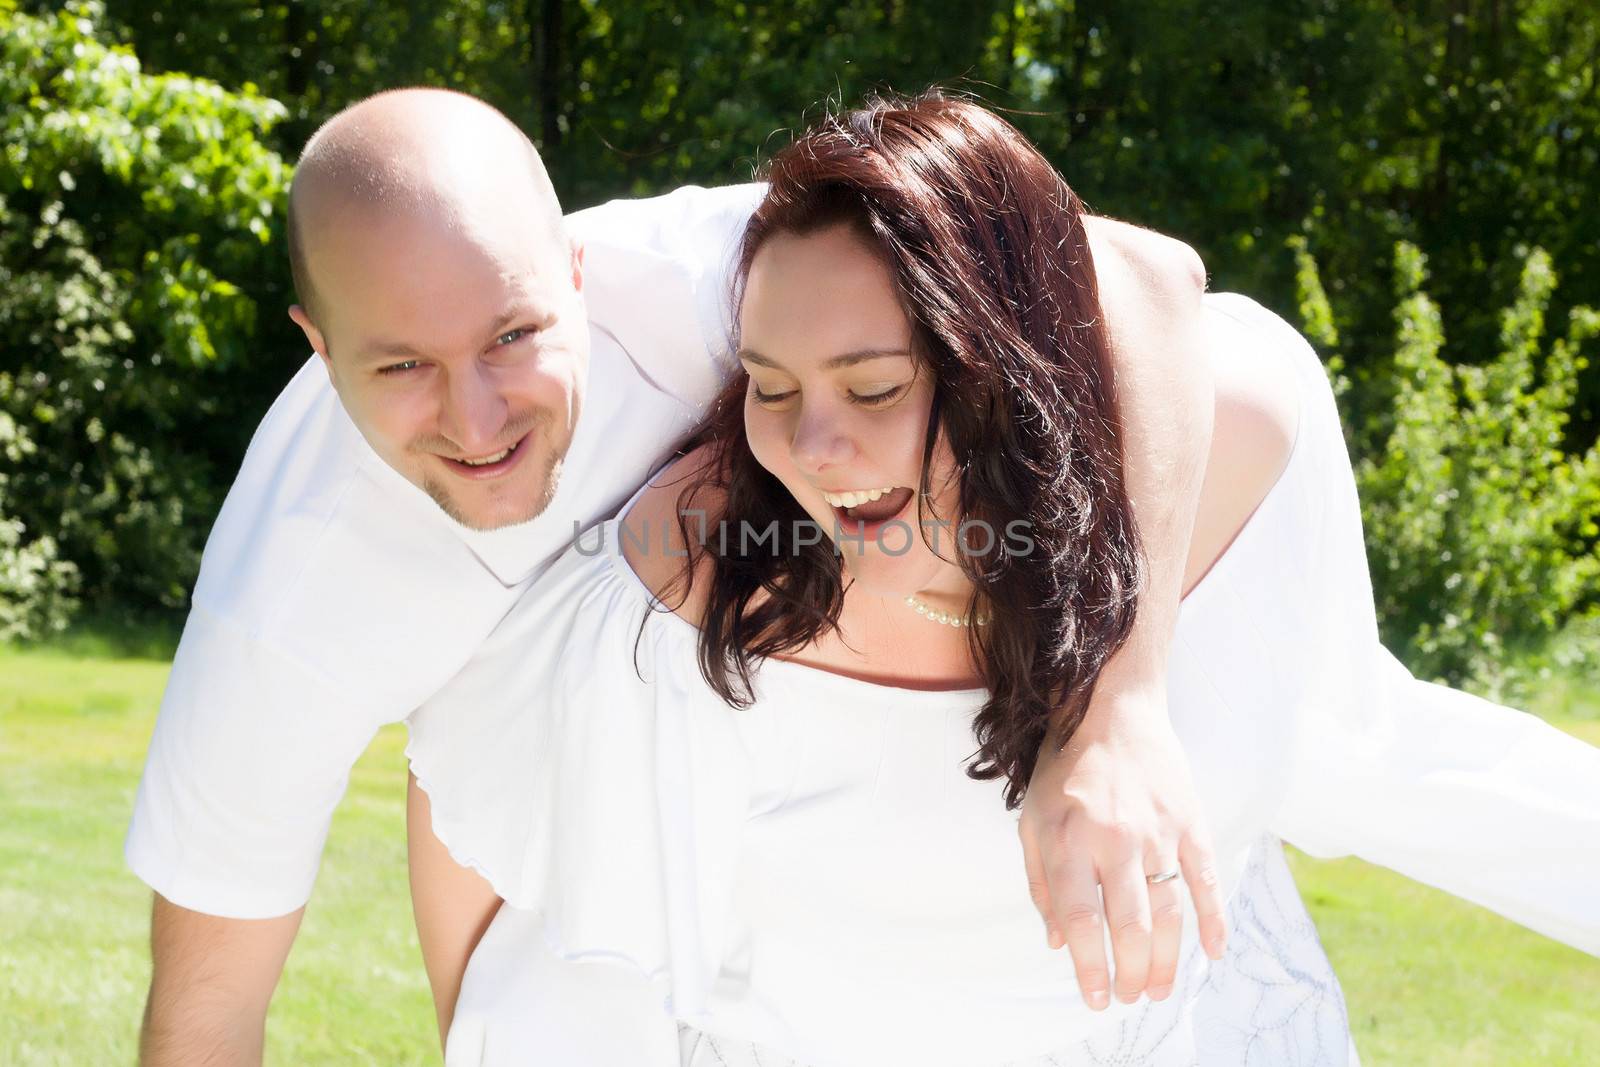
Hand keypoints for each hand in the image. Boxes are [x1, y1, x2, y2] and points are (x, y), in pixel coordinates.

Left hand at [1018, 687, 1225, 1010]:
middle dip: (1131, 973)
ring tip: (1160, 990)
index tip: (1095, 997)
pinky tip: (1214, 953)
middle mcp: (1114, 839)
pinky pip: (1207, 880)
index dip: (1089, 966)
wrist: (1113, 709)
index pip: (1082, 920)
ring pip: (1169, 912)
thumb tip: (1058, 942)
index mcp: (1069, 840)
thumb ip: (1041, 884)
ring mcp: (1158, 831)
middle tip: (1130, 997)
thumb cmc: (1065, 771)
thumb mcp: (1032, 821)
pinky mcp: (1190, 821)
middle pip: (1130, 926)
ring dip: (1168, 960)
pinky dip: (1214, 920)